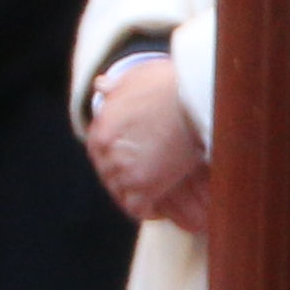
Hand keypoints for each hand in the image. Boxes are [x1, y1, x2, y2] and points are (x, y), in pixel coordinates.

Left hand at [83, 52, 210, 233]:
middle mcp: (108, 152)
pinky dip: (148, 211)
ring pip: (122, 194)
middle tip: (141, 183)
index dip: (113, 159)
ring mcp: (126, 170)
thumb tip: (100, 85)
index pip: (99, 152)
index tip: (126, 162)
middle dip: (124, 179)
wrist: (190, 97)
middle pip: (109, 175)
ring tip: (151, 199)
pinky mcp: (146, 185)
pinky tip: (158, 210)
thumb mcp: (134, 78)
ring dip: (136, 196)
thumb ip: (116, 87)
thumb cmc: (167, 84)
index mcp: (101, 129)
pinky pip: (138, 208)